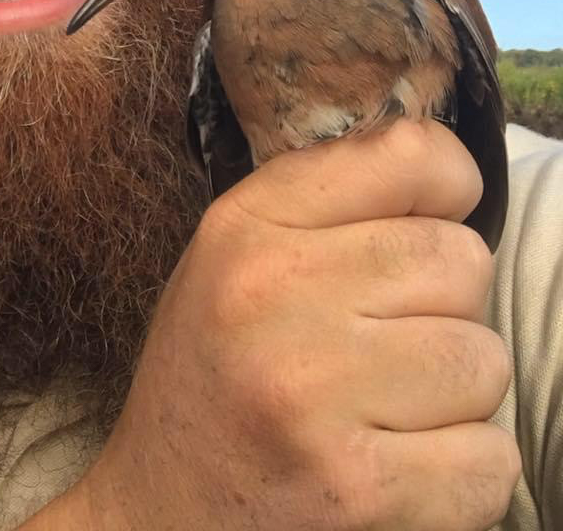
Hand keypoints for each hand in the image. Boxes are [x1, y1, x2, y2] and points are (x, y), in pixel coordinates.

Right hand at [64, 120, 519, 529]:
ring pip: (483, 361)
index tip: (430, 219)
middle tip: (382, 338)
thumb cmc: (210, 368)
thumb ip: (323, 199)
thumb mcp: (232, 255)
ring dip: (453, 390)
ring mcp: (311, 391)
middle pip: (462, 262)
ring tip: (383, 404)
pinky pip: (489, 458)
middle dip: (442, 304)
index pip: (408, 156)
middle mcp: (273, 293)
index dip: (446, 184)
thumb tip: (443, 164)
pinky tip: (394, 460)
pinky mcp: (354, 487)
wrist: (161, 507)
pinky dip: (461, 467)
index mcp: (246, 226)